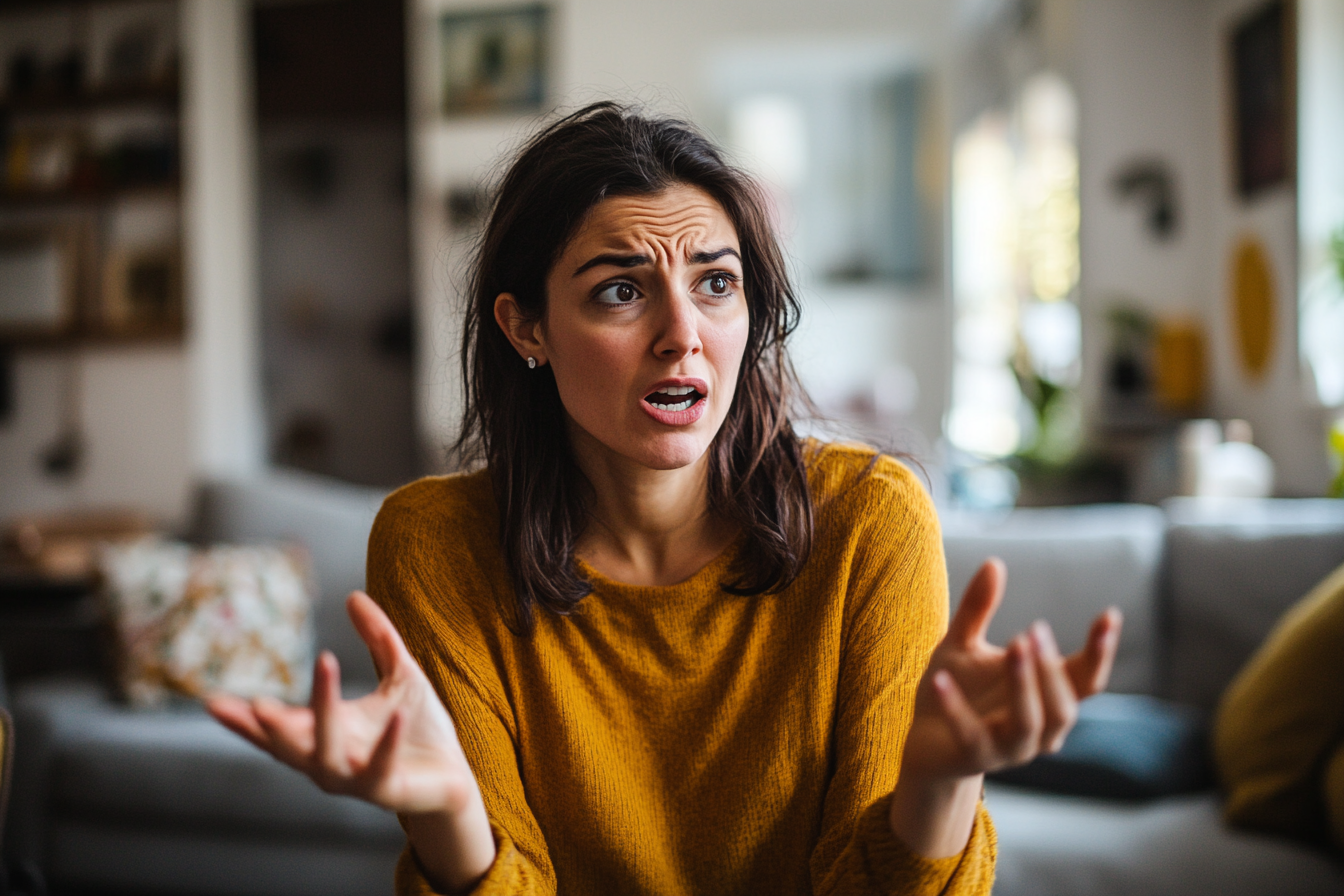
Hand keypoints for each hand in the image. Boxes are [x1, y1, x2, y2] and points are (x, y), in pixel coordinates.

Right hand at [207, 591, 495, 889]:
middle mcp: (330, 762)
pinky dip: (386, 742)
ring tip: (325, 665)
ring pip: (328, 752)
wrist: (453, 775)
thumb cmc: (418, 727)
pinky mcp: (387, 789)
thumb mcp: (398, 674)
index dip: (245, 719)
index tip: (210, 702)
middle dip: (270, 725)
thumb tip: (353, 594)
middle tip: (254, 702)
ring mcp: (356, 779)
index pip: (276, 728)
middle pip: (289, 745)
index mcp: (325, 735)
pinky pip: (382, 765)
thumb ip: (377, 638)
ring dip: (324, 713)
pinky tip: (394, 715)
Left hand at [888, 558, 1120, 856]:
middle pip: (1065, 705)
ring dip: (1025, 686)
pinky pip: (971, 734)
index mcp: (1046, 696)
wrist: (924, 739)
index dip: (1101, 651)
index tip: (1109, 615)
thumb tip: (994, 562)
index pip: (1086, 678)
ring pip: (1031, 723)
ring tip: (1013, 646)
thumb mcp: (964, 642)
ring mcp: (1010, 748)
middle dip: (1053, 667)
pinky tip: (939, 679)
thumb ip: (979, 608)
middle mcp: (1039, 729)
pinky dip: (957, 708)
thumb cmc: (956, 688)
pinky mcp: (975, 758)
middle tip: (1036, 628)